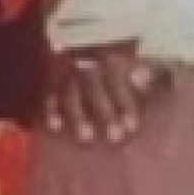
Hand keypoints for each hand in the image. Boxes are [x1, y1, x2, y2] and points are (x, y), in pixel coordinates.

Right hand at [44, 44, 164, 144]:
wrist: (92, 55)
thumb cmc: (128, 73)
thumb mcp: (143, 69)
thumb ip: (145, 74)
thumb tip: (142, 76)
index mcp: (112, 56)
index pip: (117, 77)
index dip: (124, 103)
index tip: (131, 127)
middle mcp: (88, 60)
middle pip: (93, 85)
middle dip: (105, 114)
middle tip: (115, 138)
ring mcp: (68, 69)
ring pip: (70, 91)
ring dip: (78, 116)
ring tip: (87, 139)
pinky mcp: (51, 78)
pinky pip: (48, 93)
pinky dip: (51, 109)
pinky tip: (54, 127)